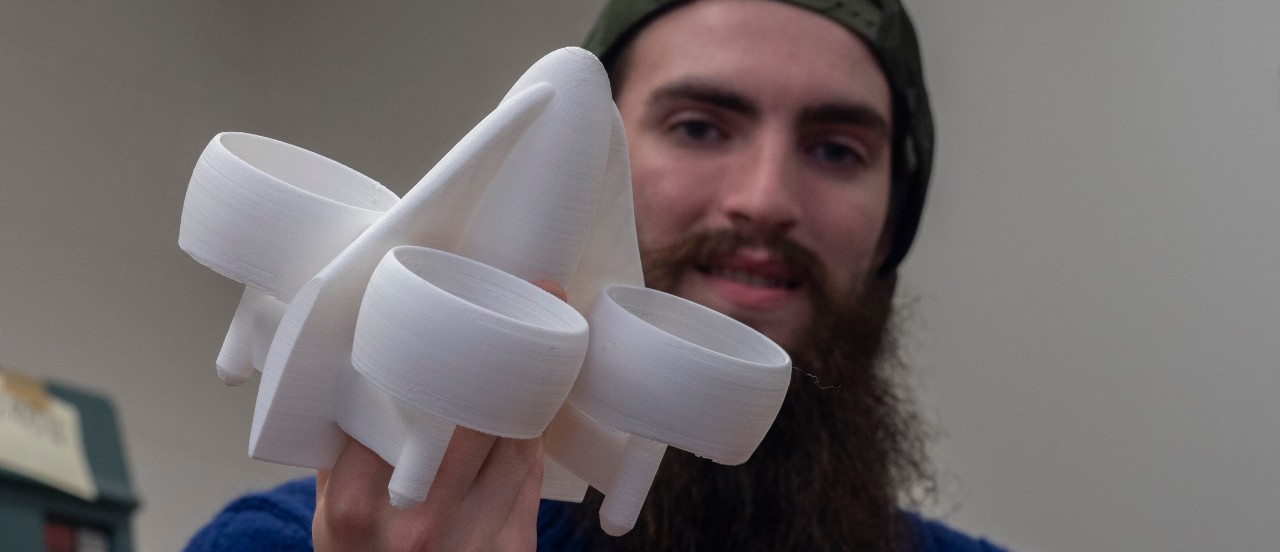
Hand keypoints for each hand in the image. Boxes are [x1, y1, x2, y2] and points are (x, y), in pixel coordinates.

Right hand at [312, 280, 567, 550]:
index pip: (398, 405)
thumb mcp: (334, 512)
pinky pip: (531, 470)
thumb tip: (357, 361)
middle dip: (501, 348)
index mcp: (355, 504)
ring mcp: (471, 537)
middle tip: (529, 290)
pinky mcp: (513, 548)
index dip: (429, 347)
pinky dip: (535, 428)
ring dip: (532, 380)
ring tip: (548, 330)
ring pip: (514, 434)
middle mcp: (415, 520)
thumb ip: (343, 448)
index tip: (450, 299)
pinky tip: (542, 395)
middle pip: (470, 410)